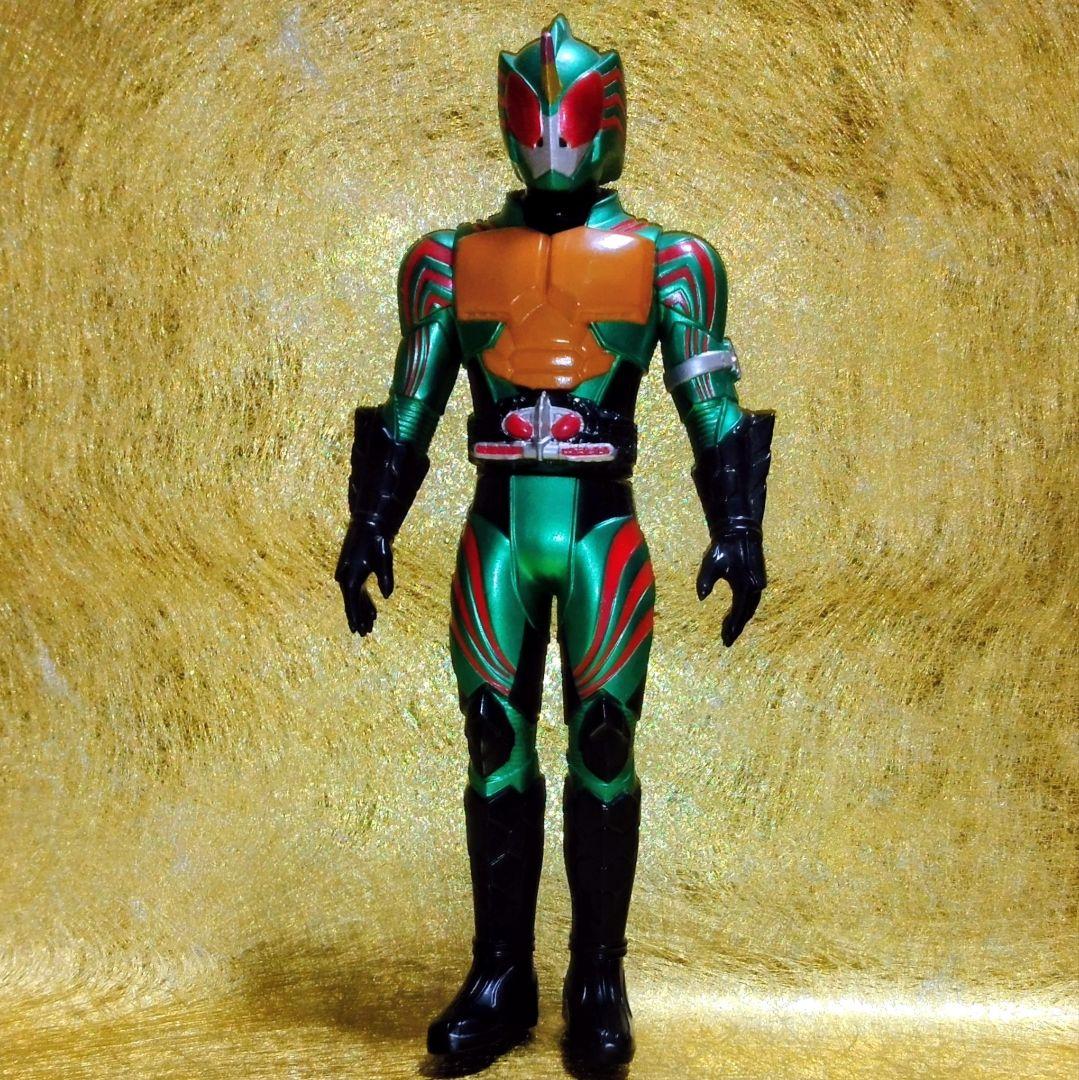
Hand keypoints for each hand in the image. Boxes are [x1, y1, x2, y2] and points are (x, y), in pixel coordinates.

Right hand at [334, 520, 393, 635]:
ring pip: (355, 598)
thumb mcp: (384, 559)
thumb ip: (385, 578)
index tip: (357, 630)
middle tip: (364, 634)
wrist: (369, 524)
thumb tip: (386, 596)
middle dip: (358, 618)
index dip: (355, 617)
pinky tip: (372, 612)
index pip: (352, 603)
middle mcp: (346, 578)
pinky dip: (364, 601)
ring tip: (370, 626)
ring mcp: (348, 575)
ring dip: (362, 611)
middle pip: (352, 603)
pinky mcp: (353, 572)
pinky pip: (357, 591)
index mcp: (352, 577)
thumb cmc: (378, 542)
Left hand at [696, 531, 765, 646]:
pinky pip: (751, 601)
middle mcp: (755, 588)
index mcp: (745, 586)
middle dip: (736, 627)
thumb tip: (701, 598)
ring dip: (741, 620)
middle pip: (746, 614)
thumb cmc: (724, 547)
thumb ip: (705, 581)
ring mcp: (758, 584)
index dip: (732, 627)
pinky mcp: (758, 580)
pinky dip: (745, 610)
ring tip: (730, 631)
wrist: (741, 531)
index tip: (726, 639)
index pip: (738, 613)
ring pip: (750, 608)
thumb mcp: (710, 563)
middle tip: (727, 640)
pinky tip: (737, 614)